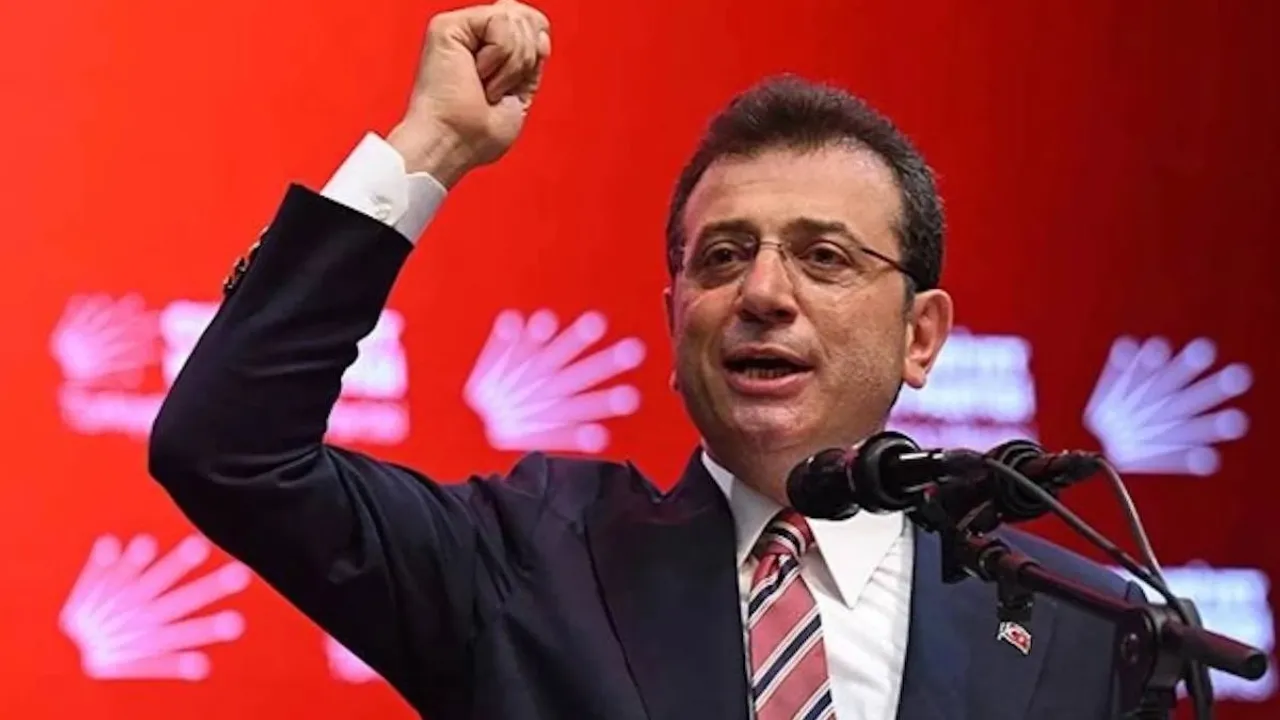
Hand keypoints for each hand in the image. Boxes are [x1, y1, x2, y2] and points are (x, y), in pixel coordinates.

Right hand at [388, 0, 551, 186]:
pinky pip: (500, 21)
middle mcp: (474, 37)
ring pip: (516, 19)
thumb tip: (540, 31)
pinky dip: (499, 56)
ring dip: (510, 66)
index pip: (530, 24)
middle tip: (497, 88)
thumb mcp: (521, 93)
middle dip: (525, 60)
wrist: (451, 143)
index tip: (519, 81)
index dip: (537, 48)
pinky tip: (477, 73)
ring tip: (486, 86)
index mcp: (489, 52)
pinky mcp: (449, 26)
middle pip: (527, 17)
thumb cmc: (475, 135)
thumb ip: (530, 58)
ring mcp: (462, 30)